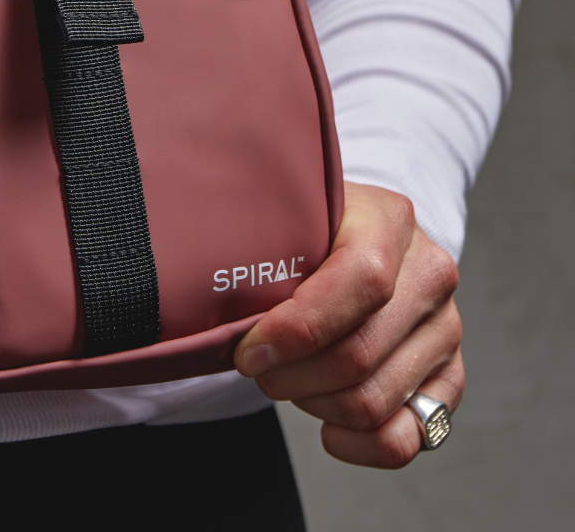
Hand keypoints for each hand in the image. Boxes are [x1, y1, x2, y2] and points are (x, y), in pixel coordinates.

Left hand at [234, 182, 461, 467]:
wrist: (351, 234)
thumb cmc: (305, 229)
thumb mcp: (285, 213)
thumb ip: (261, 237)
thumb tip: (210, 289)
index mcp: (390, 220)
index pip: (360, 282)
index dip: (297, 329)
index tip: (247, 349)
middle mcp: (430, 274)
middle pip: (359, 353)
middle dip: (291, 375)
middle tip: (255, 367)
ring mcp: (445, 329)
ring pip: (375, 400)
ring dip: (314, 404)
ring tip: (286, 380)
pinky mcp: (448, 376)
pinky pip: (409, 437)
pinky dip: (359, 444)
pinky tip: (325, 426)